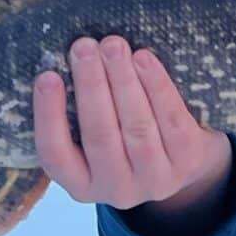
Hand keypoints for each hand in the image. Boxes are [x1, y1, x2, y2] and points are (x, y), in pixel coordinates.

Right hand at [33, 35, 231, 214]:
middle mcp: (117, 190)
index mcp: (81, 185)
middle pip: (100, 134)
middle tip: (83, 46)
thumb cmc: (125, 136)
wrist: (186, 159)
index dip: (49, 116)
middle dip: (91, 85)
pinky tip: (143, 59)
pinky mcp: (188, 162)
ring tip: (112, 45)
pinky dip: (156, 85)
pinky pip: (171, 119)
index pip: (55, 155)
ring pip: (136, 126)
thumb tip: (67, 60)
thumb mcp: (95, 138)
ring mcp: (155, 180)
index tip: (47, 76)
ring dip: (122, 80)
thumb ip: (78, 112)